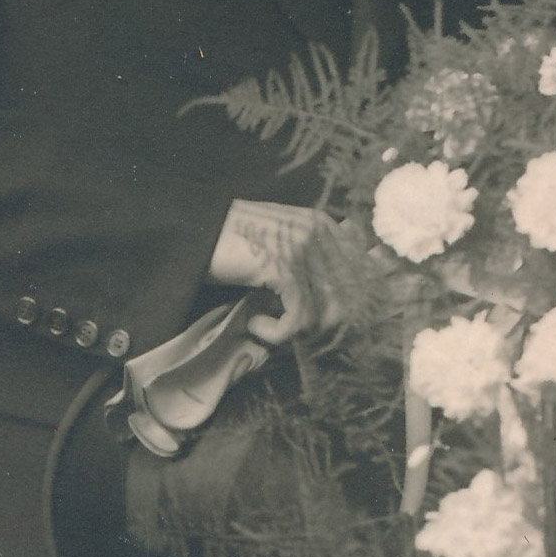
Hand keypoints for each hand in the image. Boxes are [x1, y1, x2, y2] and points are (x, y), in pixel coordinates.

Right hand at [209, 199, 351, 348]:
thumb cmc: (232, 239)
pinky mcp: (284, 268)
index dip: (351, 307)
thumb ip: (310, 254)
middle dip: (322, 326)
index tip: (318, 325)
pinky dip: (277, 332)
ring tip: (269, 327)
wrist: (192, 227)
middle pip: (349, 298)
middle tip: (288, 329)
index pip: (362, 273)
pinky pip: (299, 318)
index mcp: (323, 224)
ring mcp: (303, 249)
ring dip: (298, 331)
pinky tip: (255, 326)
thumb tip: (338, 296)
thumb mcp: (279, 238)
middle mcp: (319, 233)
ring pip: (328, 313)